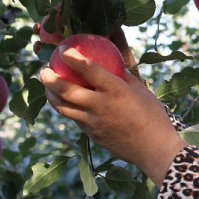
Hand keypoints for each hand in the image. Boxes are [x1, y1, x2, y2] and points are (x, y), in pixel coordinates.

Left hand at [39, 46, 187, 183]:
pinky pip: (74, 119)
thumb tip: (111, 61)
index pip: (89, 70)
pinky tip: (65, 102)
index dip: (73, 57)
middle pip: (66, 90)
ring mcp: (94, 123)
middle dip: (50, 78)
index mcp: (116, 91)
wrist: (154, 149)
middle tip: (44, 70)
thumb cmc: (153, 116)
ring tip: (47, 85)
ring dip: (51, 95)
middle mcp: (101, 106)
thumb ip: (124, 76)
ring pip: (63, 107)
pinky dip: (66, 108)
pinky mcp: (91, 135)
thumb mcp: (142, 91)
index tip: (63, 49)